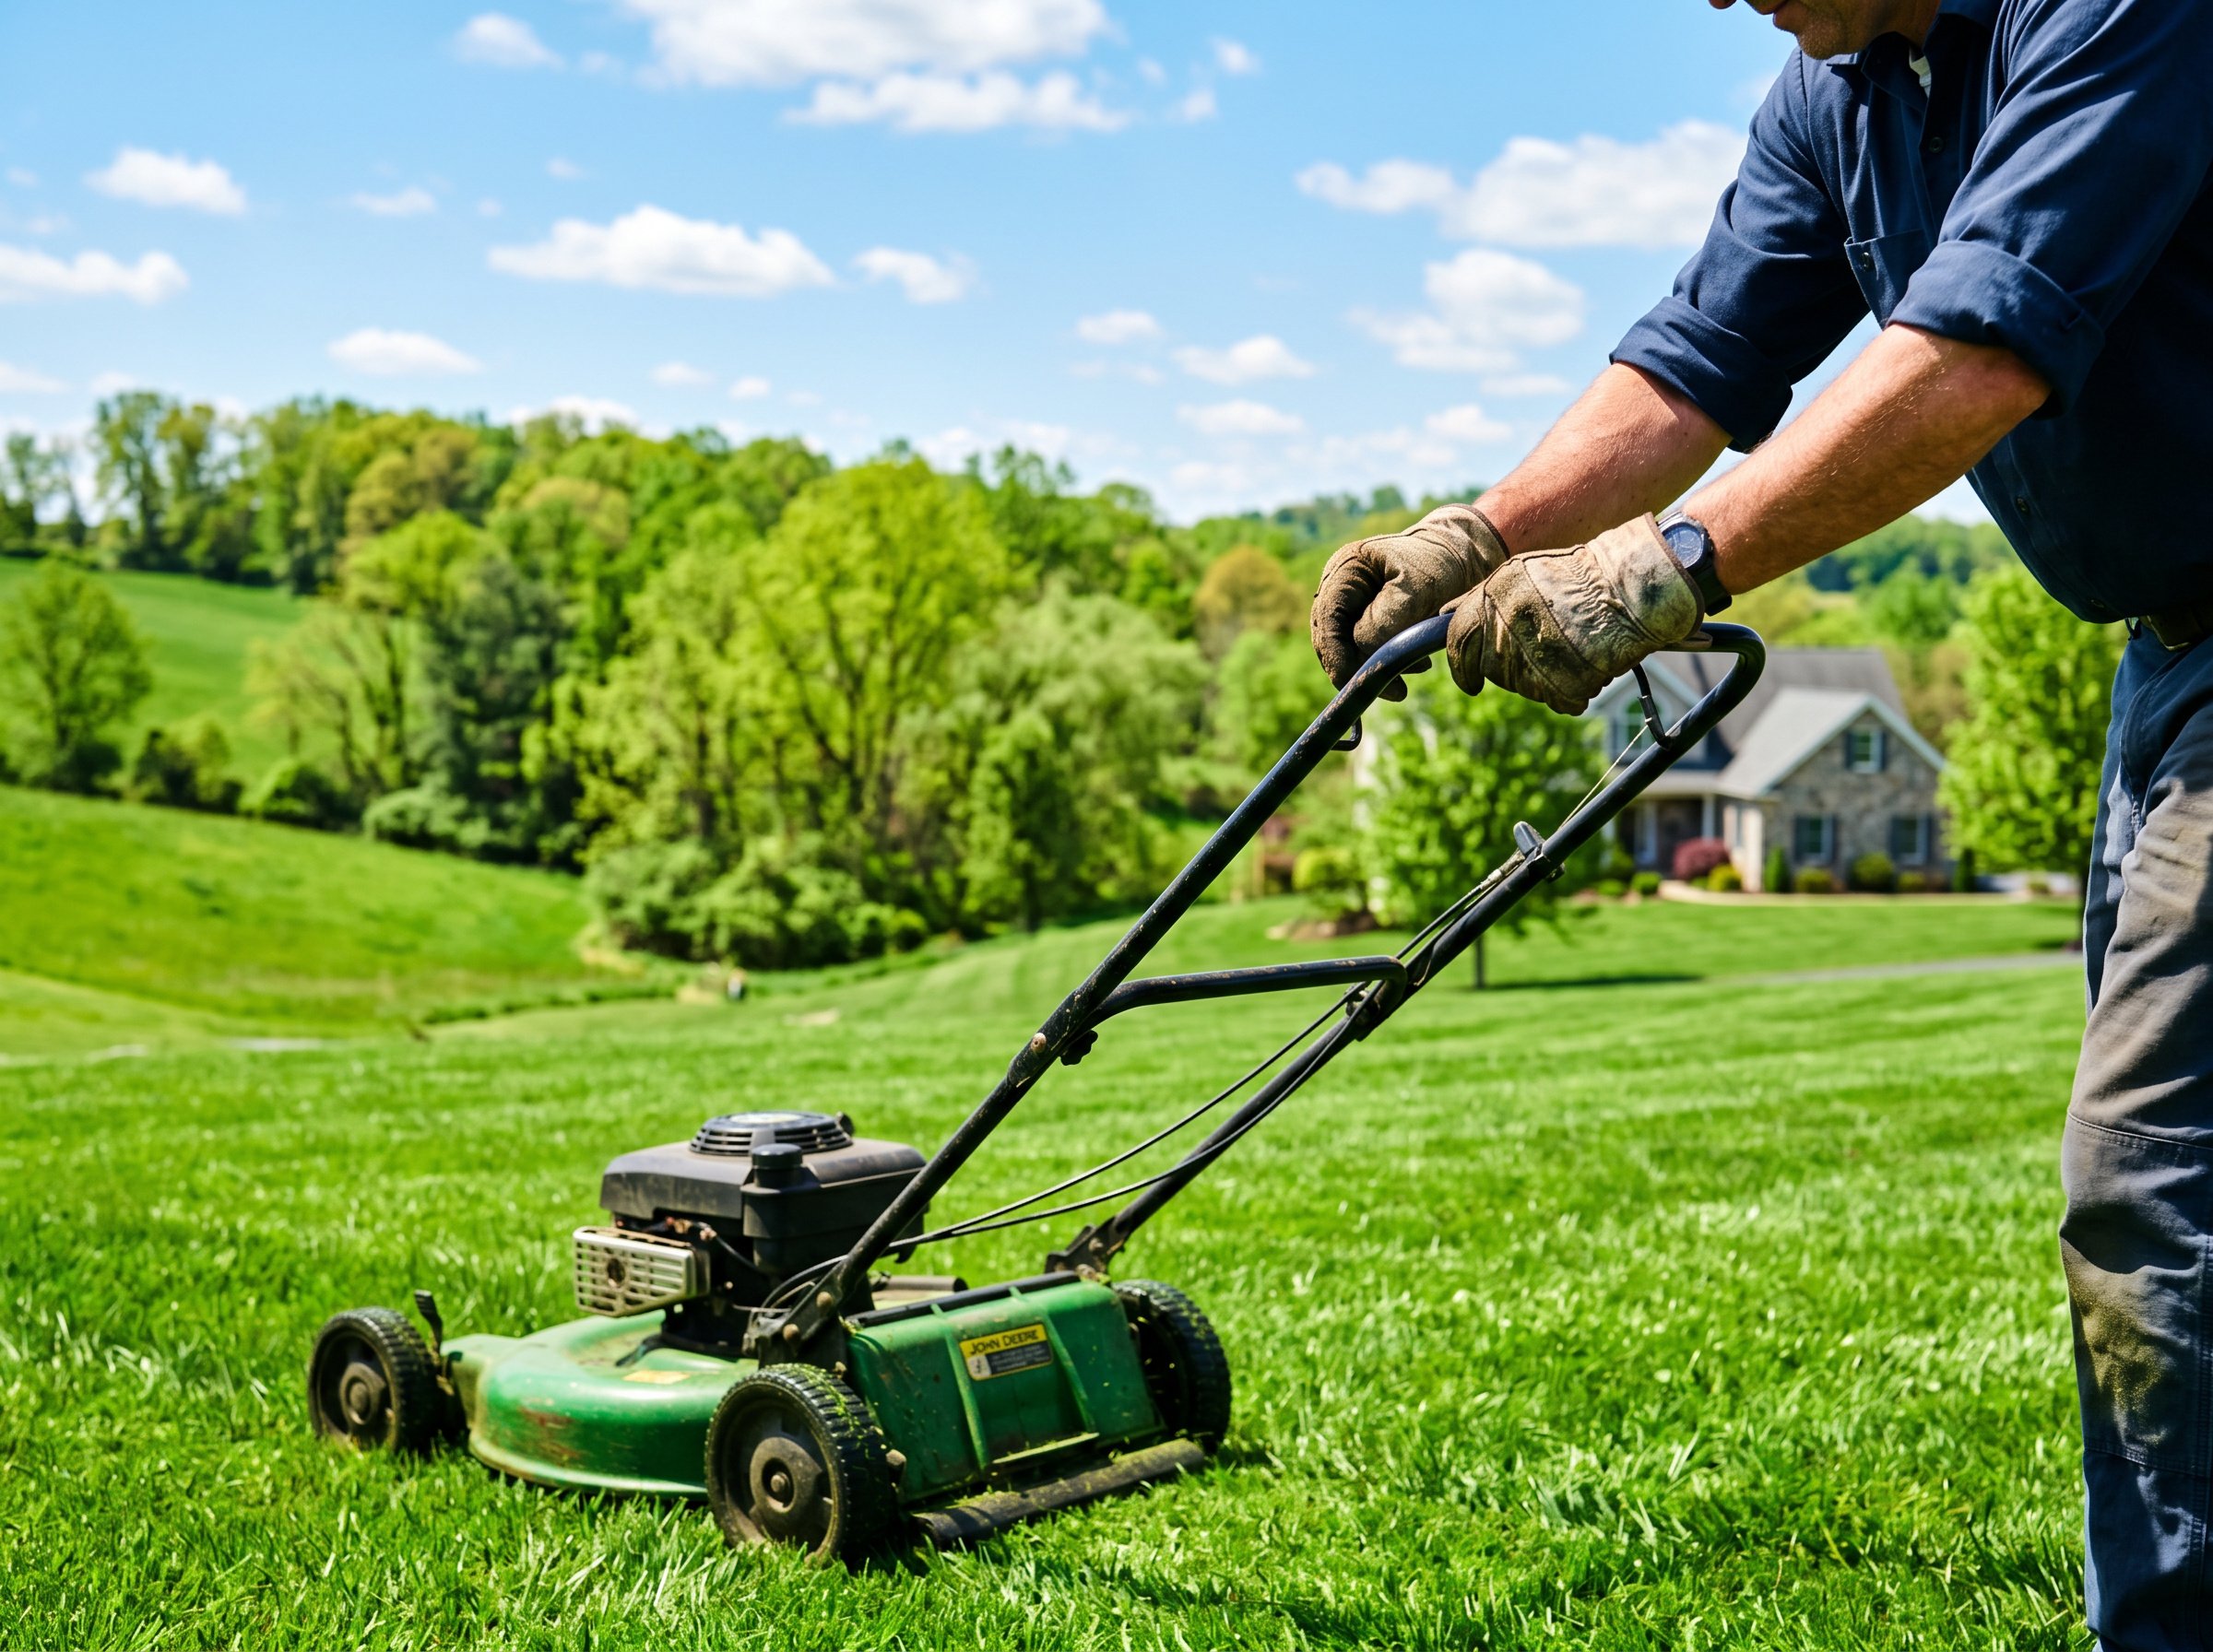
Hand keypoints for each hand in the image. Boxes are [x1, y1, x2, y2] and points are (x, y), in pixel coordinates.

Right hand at [1310, 505, 1508, 698]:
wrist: (1462, 558)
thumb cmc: (1441, 565)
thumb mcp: (1420, 586)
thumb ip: (1387, 617)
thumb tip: (1363, 647)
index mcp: (1344, 570)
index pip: (1327, 619)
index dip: (1336, 655)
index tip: (1358, 683)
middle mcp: (1339, 589)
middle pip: (1332, 640)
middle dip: (1359, 669)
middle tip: (1397, 691)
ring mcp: (1352, 607)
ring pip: (1350, 651)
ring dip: (1378, 668)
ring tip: (1419, 668)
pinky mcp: (1367, 624)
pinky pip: (1368, 652)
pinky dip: (1389, 664)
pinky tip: (1417, 665)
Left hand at [1442, 514, 1702, 714]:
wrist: (1635, 586)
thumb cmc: (1582, 577)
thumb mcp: (1525, 573)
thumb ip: (1483, 599)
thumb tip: (1444, 619)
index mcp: (1496, 594)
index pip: (1459, 641)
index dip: (1461, 666)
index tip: (1469, 681)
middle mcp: (1511, 624)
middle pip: (1494, 668)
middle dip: (1512, 668)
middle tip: (1542, 653)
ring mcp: (1537, 654)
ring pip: (1525, 686)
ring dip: (1543, 676)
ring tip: (1571, 649)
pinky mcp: (1565, 681)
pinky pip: (1559, 698)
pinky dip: (1571, 689)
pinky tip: (1587, 664)